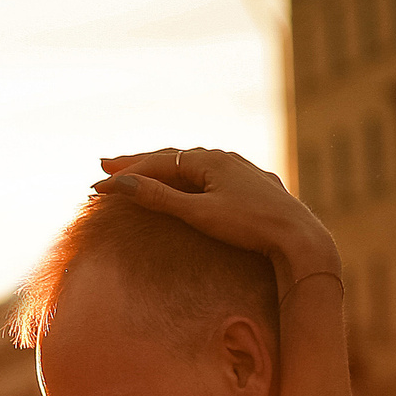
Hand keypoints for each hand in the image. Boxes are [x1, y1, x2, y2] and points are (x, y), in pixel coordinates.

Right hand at [93, 147, 339, 282]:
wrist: (299, 237)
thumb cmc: (249, 226)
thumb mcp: (198, 213)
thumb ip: (159, 198)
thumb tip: (120, 184)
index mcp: (209, 160)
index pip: (157, 163)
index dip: (126, 174)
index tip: (97, 185)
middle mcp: (225, 158)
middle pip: (173, 157)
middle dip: (139, 162)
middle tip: (107, 165)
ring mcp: (242, 171)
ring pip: (195, 164)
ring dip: (165, 168)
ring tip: (143, 170)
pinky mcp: (255, 186)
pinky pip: (213, 175)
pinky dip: (191, 177)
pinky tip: (194, 179)